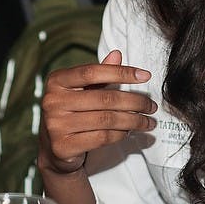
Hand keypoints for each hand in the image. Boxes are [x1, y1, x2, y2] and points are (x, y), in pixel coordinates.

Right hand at [39, 50, 156, 175]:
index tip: (146, 76)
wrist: (54, 149)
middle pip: (105, 99)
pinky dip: (120, 134)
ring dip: (133, 121)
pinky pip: (102, 137)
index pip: (93, 72)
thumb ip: (99, 73)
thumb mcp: (82, 89)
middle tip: (151, 106)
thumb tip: (117, 54)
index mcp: (57, 80)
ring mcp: (55, 125)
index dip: (122, 72)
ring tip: (147, 121)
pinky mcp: (63, 146)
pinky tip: (129, 131)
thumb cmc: (72, 113)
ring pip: (106, 120)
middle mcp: (52, 101)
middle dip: (135, 102)